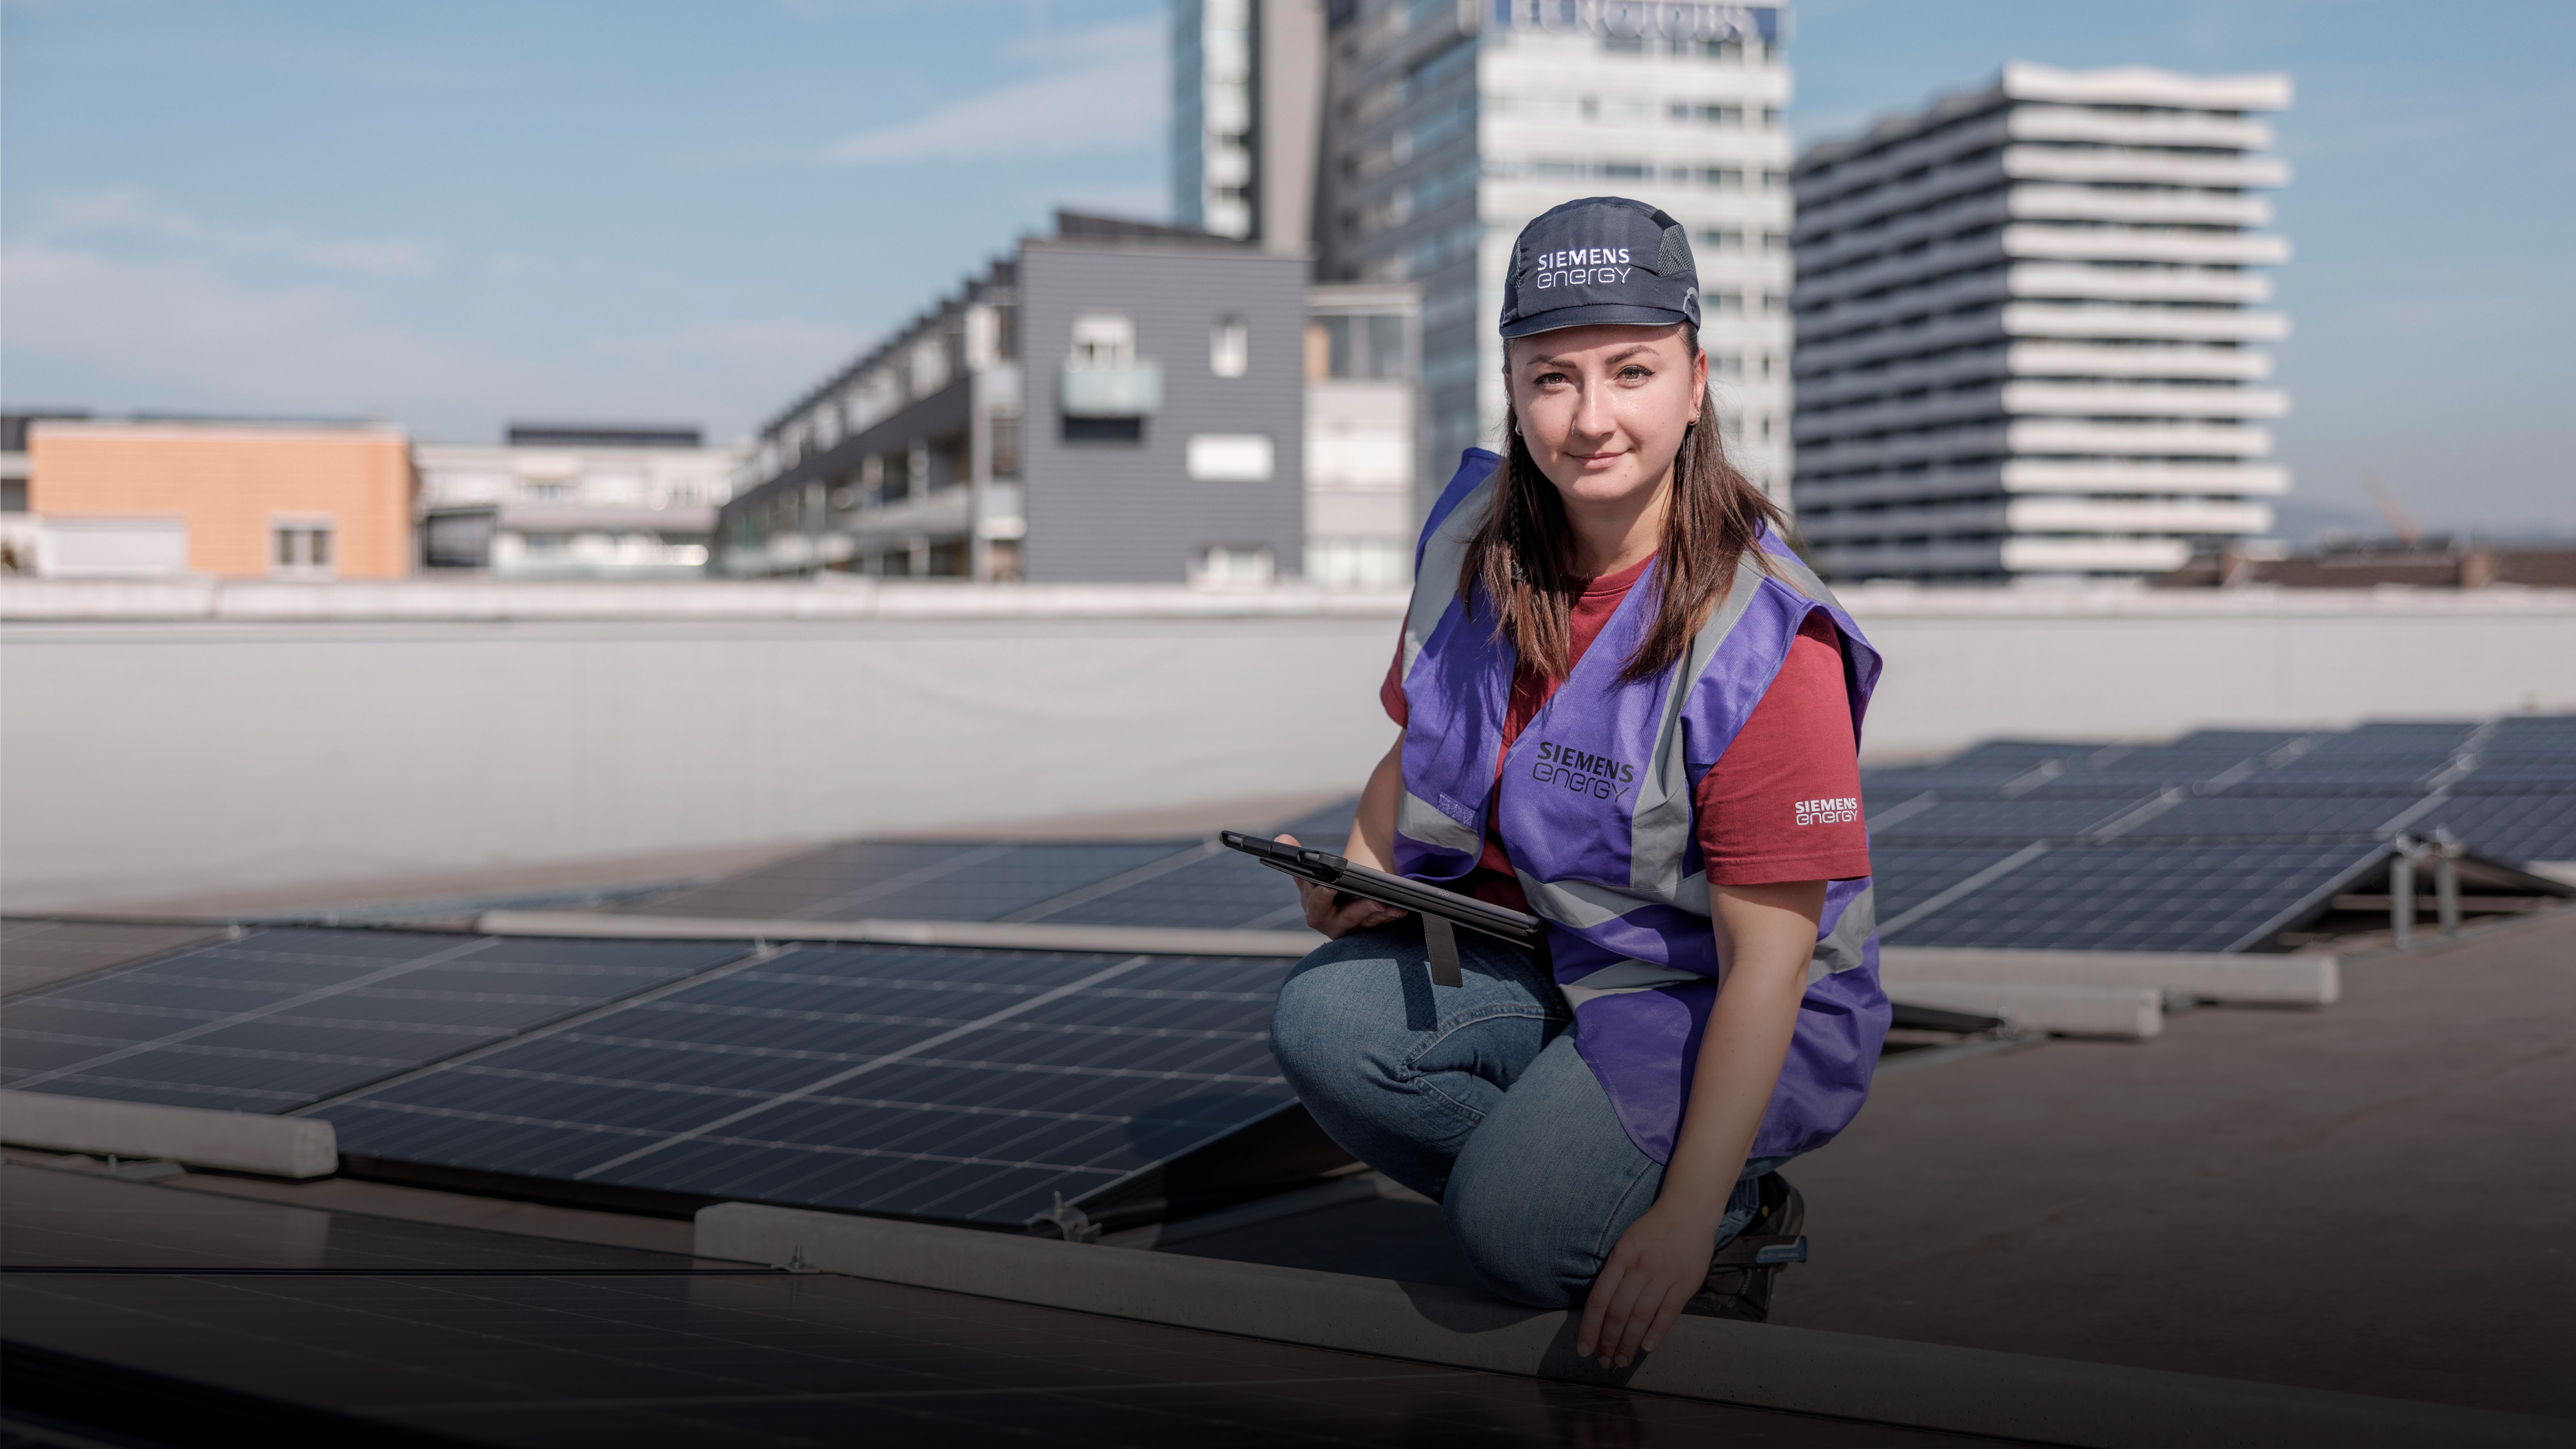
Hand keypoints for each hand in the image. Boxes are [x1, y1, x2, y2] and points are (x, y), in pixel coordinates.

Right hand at [1277, 834, 1406, 939]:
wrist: (1329, 906)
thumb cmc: (1316, 888)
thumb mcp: (1306, 874)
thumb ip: (1295, 855)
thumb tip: (1282, 837)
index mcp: (1312, 907)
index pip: (1316, 902)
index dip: (1323, 896)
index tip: (1330, 887)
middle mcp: (1328, 922)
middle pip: (1344, 918)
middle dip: (1358, 910)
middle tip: (1373, 901)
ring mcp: (1346, 929)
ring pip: (1364, 922)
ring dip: (1378, 914)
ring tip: (1390, 905)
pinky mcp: (1362, 931)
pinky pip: (1377, 925)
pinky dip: (1388, 917)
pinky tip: (1399, 909)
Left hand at [1575, 1201, 1718, 1368]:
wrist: (1688, 1212)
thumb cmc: (1653, 1230)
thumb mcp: (1625, 1243)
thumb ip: (1614, 1273)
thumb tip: (1600, 1309)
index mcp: (1621, 1257)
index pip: (1599, 1299)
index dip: (1589, 1328)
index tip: (1584, 1349)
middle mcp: (1640, 1267)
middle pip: (1618, 1313)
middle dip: (1608, 1342)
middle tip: (1604, 1362)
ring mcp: (1664, 1275)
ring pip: (1640, 1317)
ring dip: (1628, 1343)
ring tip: (1622, 1360)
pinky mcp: (1685, 1283)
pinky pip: (1667, 1313)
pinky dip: (1655, 1333)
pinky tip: (1646, 1348)